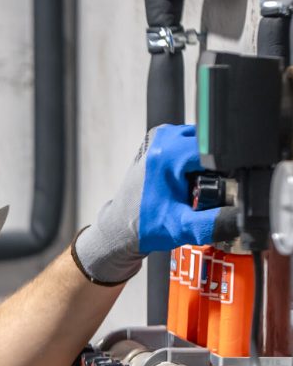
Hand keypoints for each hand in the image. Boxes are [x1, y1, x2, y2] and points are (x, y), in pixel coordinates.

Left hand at [72, 124, 236, 284]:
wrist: (120, 228)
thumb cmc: (144, 226)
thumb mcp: (183, 228)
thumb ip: (216, 223)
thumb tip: (244, 216)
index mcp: (169, 153)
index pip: (217, 149)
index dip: (228, 170)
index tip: (219, 189)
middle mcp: (164, 138)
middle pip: (212, 144)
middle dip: (217, 167)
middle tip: (204, 191)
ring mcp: (162, 137)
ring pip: (204, 143)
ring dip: (207, 163)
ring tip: (195, 188)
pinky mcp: (161, 141)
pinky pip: (192, 144)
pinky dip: (196, 160)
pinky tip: (188, 181)